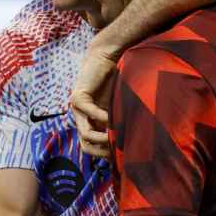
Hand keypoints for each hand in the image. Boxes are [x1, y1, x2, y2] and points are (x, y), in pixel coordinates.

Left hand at [71, 42, 117, 157]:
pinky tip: (114, 118)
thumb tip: (138, 145)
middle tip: (118, 152)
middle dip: (102, 152)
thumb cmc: (118, 81)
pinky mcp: (78, 98)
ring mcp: (77, 110)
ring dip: (102, 139)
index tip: (123, 158)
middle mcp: (82, 119)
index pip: (94, 148)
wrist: (108, 57)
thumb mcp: (121, 107)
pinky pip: (90, 114)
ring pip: (85, 135)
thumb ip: (123, 123)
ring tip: (116, 137)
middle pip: (85, 147)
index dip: (107, 156)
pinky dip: (103, 118)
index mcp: (91, 123)